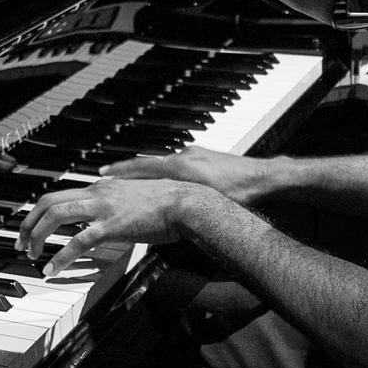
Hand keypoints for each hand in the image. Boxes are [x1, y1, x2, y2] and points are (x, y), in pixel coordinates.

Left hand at [17, 178, 210, 276]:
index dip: (39, 212)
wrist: (186, 202)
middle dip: (28, 223)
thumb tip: (103, 214)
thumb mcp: (134, 197)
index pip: (59, 195)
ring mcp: (103, 209)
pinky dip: (60, 257)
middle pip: (48, 202)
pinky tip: (53, 269)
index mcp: (100, 188)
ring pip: (55, 216)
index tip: (31, 228)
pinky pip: (77, 241)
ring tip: (32, 255)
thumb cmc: (167, 203)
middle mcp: (97, 193)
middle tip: (21, 243)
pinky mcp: (112, 226)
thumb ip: (115, 203)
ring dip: (37, 236)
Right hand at [102, 146, 269, 204]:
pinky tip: (166, 178)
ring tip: (132, 177)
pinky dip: (166, 170)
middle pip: (149, 162)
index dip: (121, 171)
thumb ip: (184, 203)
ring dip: (147, 170)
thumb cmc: (239, 191)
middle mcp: (185, 156)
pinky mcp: (204, 156)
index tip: (104, 173)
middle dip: (127, 169)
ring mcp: (195, 154)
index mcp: (182, 166)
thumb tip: (164, 214)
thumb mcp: (208, 200)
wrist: (263, 177)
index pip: (144, 167)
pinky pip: (177, 162)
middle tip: (107, 172)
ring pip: (163, 162)